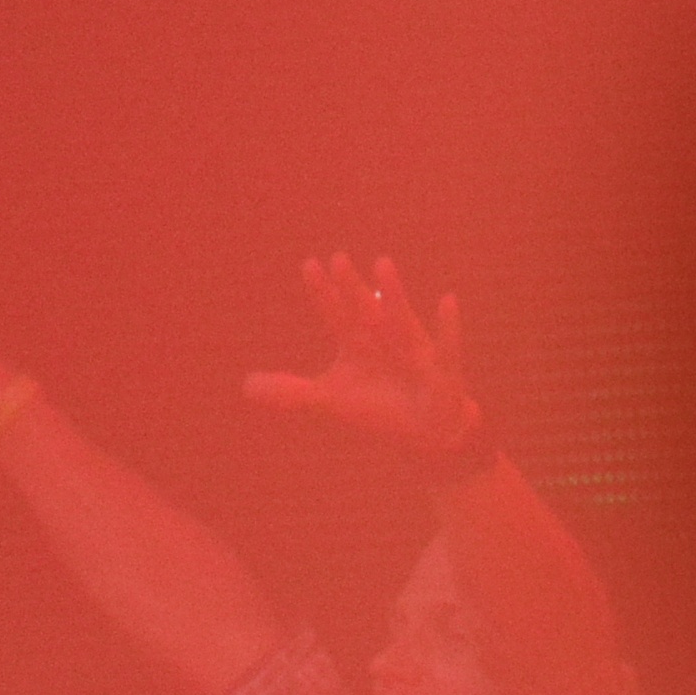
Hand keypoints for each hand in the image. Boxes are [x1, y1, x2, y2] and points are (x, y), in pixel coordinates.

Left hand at [242, 253, 485, 476]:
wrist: (422, 435)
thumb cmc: (377, 410)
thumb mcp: (330, 402)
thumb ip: (291, 392)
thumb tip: (247, 386)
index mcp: (357, 343)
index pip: (335, 314)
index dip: (323, 292)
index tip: (309, 265)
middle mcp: (384, 341)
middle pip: (364, 311)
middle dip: (351, 288)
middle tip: (338, 259)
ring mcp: (413, 355)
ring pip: (400, 321)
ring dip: (392, 295)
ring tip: (382, 264)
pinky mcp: (441, 373)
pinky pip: (446, 348)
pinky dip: (448, 327)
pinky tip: (448, 301)